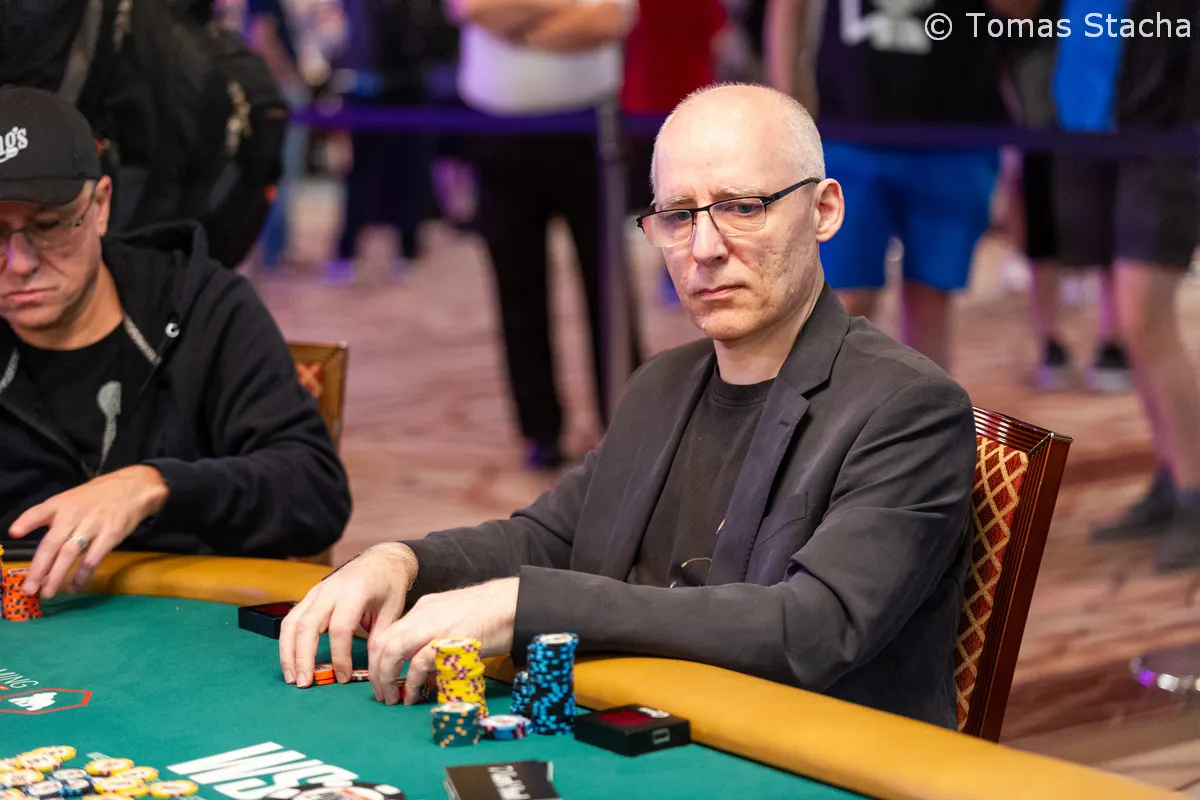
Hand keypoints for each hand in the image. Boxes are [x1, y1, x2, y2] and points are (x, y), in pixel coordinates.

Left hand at [8, 466, 168, 598]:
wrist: (133, 488)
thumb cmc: (98, 497)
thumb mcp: (72, 499)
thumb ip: (54, 518)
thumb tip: (37, 546)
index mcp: (62, 504)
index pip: (40, 511)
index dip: (26, 521)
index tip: (14, 532)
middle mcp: (74, 514)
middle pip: (52, 543)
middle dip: (38, 568)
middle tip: (29, 588)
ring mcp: (93, 524)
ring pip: (69, 554)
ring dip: (56, 576)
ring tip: (47, 593)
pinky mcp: (111, 534)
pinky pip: (92, 559)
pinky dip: (82, 576)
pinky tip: (75, 586)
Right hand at [279, 542, 416, 687]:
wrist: (382, 560)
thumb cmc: (389, 585)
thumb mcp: (392, 611)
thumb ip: (378, 639)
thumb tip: (370, 672)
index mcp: (355, 591)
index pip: (340, 628)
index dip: (339, 656)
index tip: (343, 677)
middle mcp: (331, 589)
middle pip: (308, 626)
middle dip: (303, 657)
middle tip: (304, 683)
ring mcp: (317, 591)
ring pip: (293, 622)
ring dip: (288, 652)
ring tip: (292, 677)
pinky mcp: (310, 596)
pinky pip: (292, 619)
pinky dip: (287, 641)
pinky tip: (291, 660)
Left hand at [370, 577, 519, 705]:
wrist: (515, 603)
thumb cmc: (492, 615)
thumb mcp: (454, 623)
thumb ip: (436, 642)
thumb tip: (425, 674)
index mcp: (424, 608)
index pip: (388, 632)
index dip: (378, 658)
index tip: (380, 677)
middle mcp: (423, 614)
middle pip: (383, 642)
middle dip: (376, 671)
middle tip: (380, 694)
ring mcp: (435, 626)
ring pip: (393, 650)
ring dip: (386, 678)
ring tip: (390, 699)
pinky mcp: (448, 640)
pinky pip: (419, 663)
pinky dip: (411, 682)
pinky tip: (413, 696)